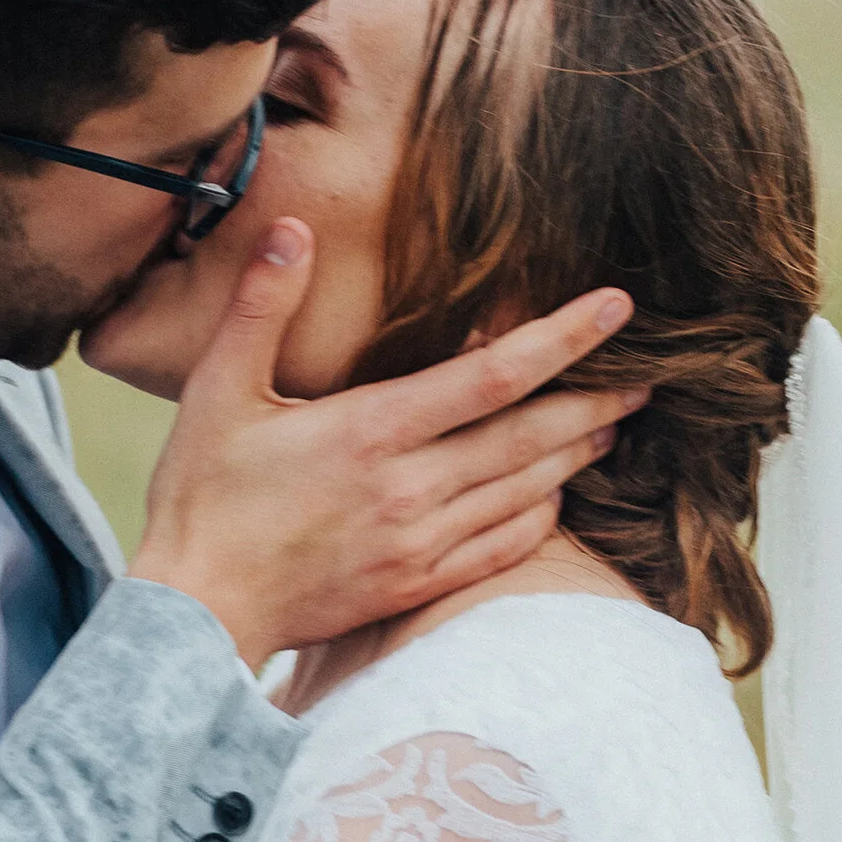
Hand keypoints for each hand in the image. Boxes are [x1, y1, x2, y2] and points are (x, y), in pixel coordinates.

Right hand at [128, 224, 645, 666]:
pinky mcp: (415, 585)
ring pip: (525, 492)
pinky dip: (539, 516)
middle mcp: (409, 488)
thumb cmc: (202, 497)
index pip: (492, 376)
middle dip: (595, 401)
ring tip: (613, 424)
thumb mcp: (217, 391)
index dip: (561, 339)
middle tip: (647, 377)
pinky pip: (502, 548)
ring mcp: (419, 543)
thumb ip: (261, 307)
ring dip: (577, 455)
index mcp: (370, 431)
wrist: (195, 610)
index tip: (614, 310)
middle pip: (530, 437)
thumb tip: (291, 230)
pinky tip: (553, 495)